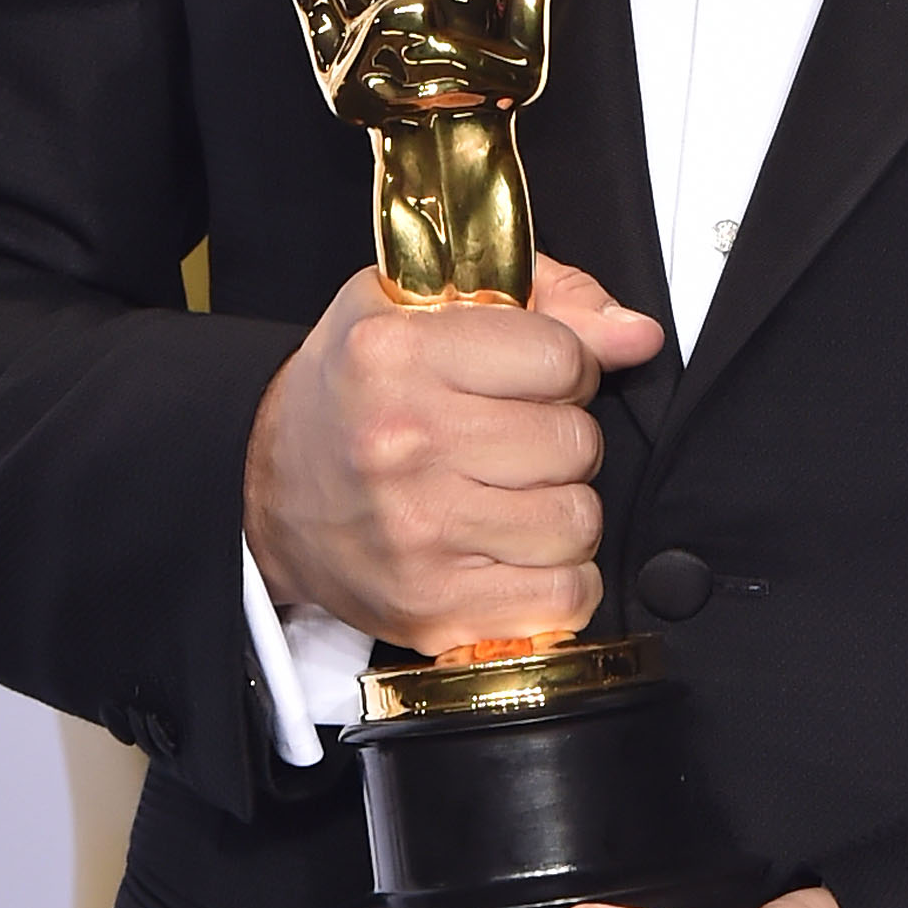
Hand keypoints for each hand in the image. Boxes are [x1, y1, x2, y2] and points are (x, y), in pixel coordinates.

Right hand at [243, 256, 662, 653]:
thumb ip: (550, 300)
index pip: (563, 356)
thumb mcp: (427, 303)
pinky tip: (516, 550)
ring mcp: (417, 533)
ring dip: (562, 507)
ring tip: (512, 491)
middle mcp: (404, 442)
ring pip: (578, 521)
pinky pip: (563, 597)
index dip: (564, 365)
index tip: (531, 376)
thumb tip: (639, 335)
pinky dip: (558, 577)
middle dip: (562, 435)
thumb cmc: (359, 387)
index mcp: (399, 352)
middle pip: (576, 442)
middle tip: (514, 437)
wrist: (269, 489)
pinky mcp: (431, 607)